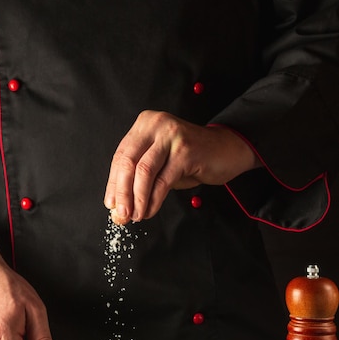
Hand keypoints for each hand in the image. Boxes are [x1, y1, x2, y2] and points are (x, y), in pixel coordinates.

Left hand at [104, 110, 259, 223]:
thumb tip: (119, 203)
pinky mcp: (185, 151)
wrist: (228, 150)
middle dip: (122, 192)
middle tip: (121, 214)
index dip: (113, 183)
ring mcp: (171, 136)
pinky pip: (163, 180)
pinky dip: (153, 199)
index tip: (111, 204)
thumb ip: (140, 178)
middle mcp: (156, 125)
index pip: (121, 156)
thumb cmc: (192, 157)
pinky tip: (150, 211)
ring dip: (137, 198)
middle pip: (129, 162)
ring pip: (143, 171)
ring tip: (136, 215)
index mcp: (145, 124)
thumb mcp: (161, 162)